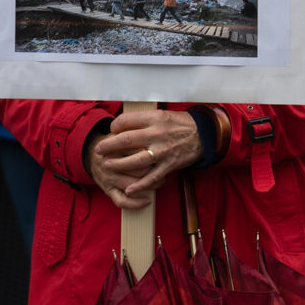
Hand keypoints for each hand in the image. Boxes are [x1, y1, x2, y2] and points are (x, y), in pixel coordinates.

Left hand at [87, 109, 207, 208]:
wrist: (205, 134)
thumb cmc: (182, 124)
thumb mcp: (162, 114)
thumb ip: (144, 120)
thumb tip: (123, 125)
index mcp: (154, 119)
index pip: (125, 122)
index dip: (114, 126)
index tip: (112, 131)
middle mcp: (157, 134)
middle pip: (125, 141)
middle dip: (108, 146)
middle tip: (98, 150)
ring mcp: (163, 151)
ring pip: (135, 160)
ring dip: (118, 165)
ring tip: (107, 165)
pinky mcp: (170, 165)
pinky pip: (152, 177)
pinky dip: (140, 185)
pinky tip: (129, 190)